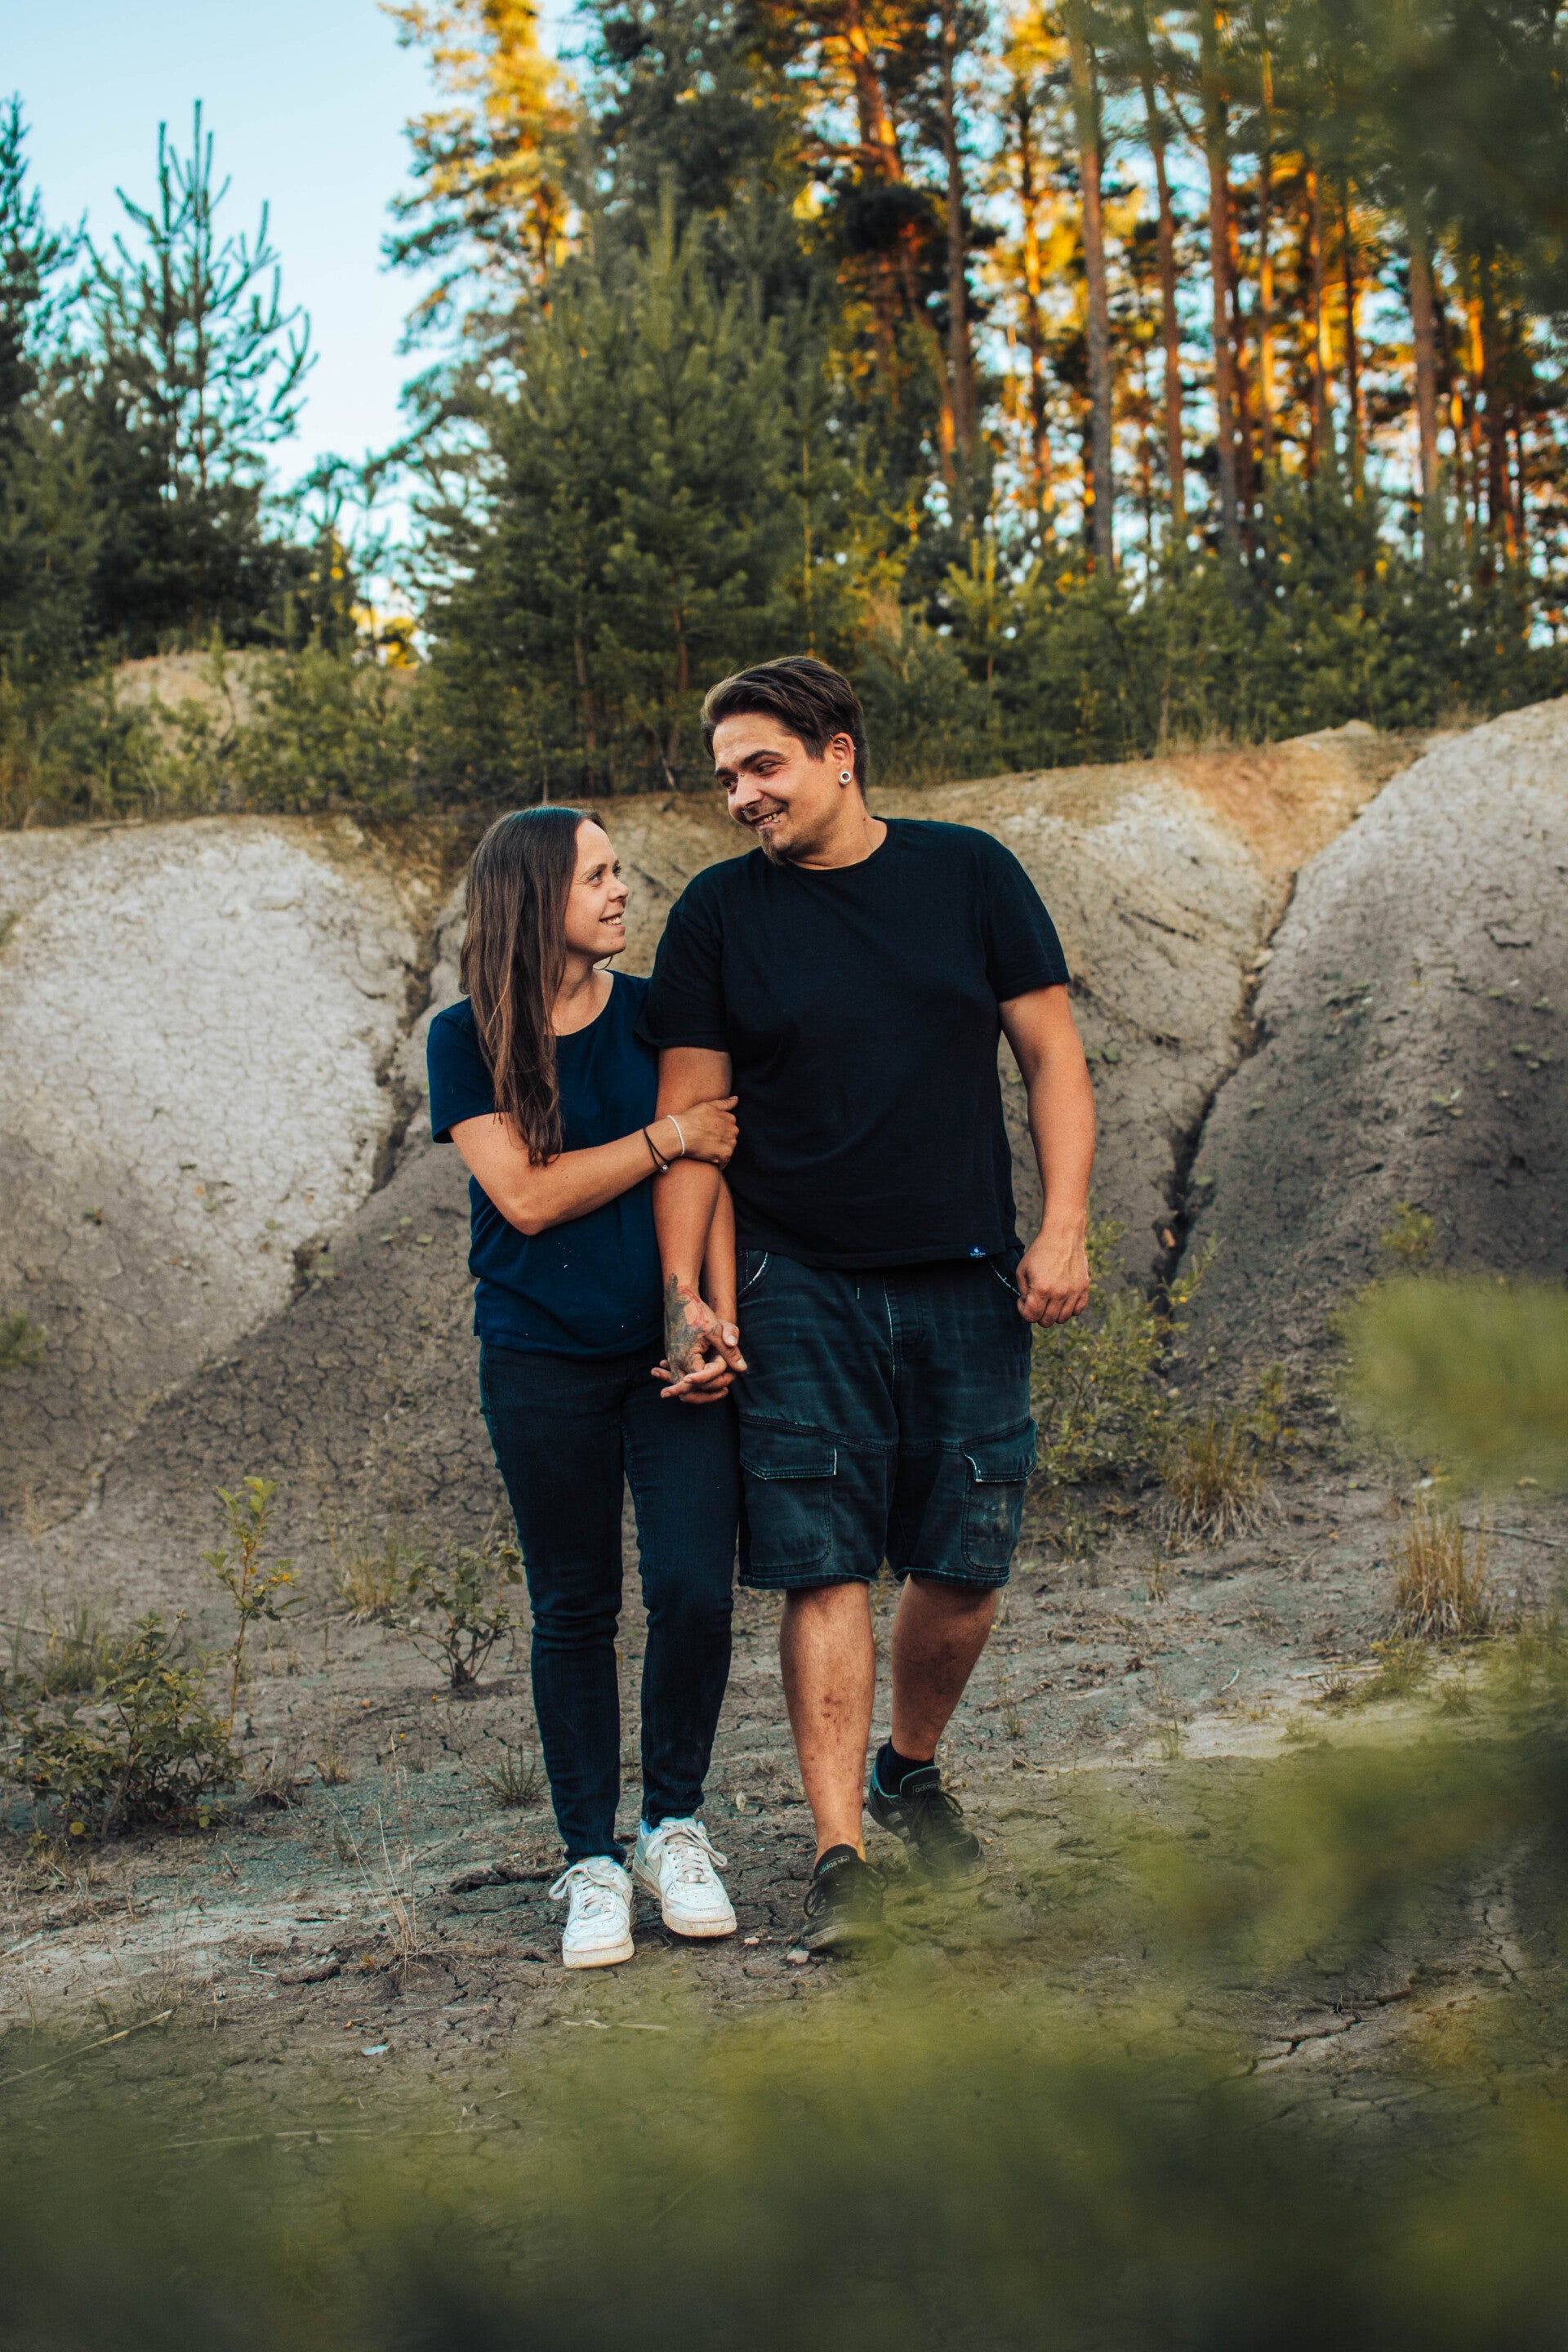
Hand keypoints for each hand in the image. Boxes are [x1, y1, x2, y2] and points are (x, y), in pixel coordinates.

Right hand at [655, 1276, 745, 1400]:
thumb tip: (742, 1369)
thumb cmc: (698, 1313)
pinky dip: (689, 1382)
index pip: (701, 1381)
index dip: (718, 1380)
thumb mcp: (716, 1331)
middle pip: (687, 1391)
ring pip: (681, 1387)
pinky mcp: (672, 1356)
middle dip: (707, 1394)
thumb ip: (729, 1351)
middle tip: (725, 1391)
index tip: (732, 1376)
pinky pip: (678, 1377)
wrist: (679, 1299)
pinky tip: (703, 1382)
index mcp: (686, 1357)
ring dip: (698, 1390)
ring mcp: (671, 1360)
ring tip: (720, 1388)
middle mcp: (675, 1362)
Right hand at [660, 1098, 737, 1167]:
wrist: (680, 1133)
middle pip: (730, 1138)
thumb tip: (736, 1099)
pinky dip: (718, 1162)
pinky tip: (708, 1157)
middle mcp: (733, 1131)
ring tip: (706, 1148)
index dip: (718, 1129)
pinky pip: (724, 1161)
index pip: (730, 1126)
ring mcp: (730, 1144)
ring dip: (720, 1150)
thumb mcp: (708, 1105)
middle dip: (722, 1140)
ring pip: (728, 1149)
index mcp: (731, 1119)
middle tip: (706, 1140)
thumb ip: (725, 1103)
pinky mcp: (725, 1156)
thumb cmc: (692, 1118)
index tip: (709, 1131)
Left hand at [1016, 1225, 1089, 1325]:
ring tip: (1049, 1300)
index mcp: (1041, 1289)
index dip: (1023, 1311)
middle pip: (1047, 1321)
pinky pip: (1077, 1311)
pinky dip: (1069, 1309)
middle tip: (1036, 1300)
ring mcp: (1073, 1292)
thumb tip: (1028, 1307)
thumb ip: (1023, 1292)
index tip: (1024, 1300)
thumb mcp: (1022, 1270)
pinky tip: (1062, 1298)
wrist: (1062, 1236)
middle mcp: (1059, 1293)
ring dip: (1053, 1313)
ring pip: (1062, 1319)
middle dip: (1038, 1314)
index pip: (1031, 1317)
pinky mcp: (1084, 1288)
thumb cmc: (1040, 1252)